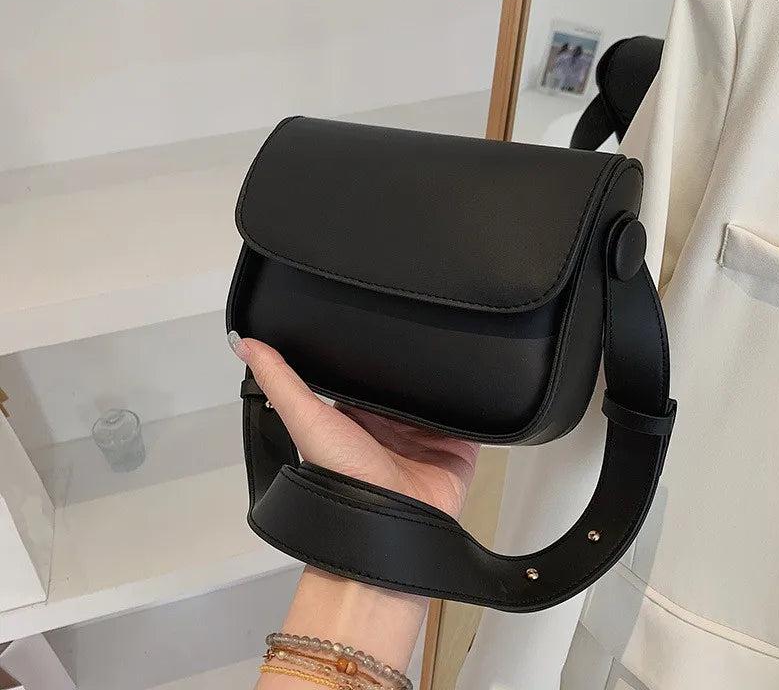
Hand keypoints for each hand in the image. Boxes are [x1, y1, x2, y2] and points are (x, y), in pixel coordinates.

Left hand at [230, 335, 478, 518]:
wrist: (387, 526)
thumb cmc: (342, 475)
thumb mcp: (307, 419)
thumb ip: (279, 380)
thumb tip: (241, 340)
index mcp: (356, 416)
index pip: (365, 373)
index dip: (371, 348)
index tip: (379, 309)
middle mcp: (390, 424)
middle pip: (405, 383)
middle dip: (415, 360)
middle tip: (427, 318)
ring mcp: (425, 437)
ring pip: (439, 397)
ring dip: (446, 379)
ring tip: (458, 337)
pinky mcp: (457, 449)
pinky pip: (471, 419)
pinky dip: (475, 403)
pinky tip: (481, 375)